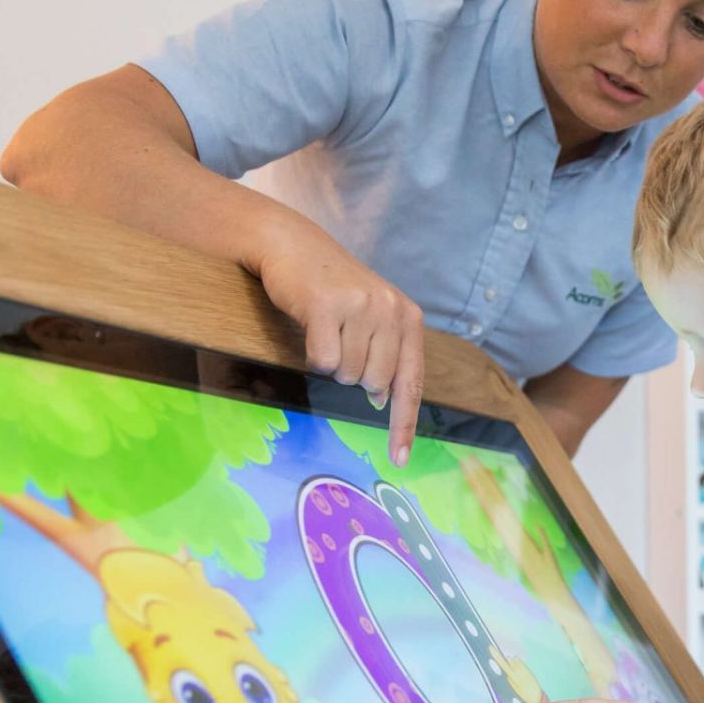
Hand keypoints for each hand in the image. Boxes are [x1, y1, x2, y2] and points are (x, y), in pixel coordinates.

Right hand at [255, 213, 425, 466]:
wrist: (292, 244)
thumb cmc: (332, 288)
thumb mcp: (371, 315)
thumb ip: (385, 353)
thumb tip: (382, 398)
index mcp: (408, 317)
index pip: (411, 382)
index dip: (404, 424)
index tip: (399, 459)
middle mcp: (390, 310)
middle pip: (374, 383)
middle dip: (352, 376)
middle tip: (339, 342)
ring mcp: (360, 307)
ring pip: (347, 374)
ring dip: (331, 362)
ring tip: (325, 328)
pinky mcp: (327, 306)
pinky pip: (322, 360)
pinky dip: (313, 353)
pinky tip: (311, 325)